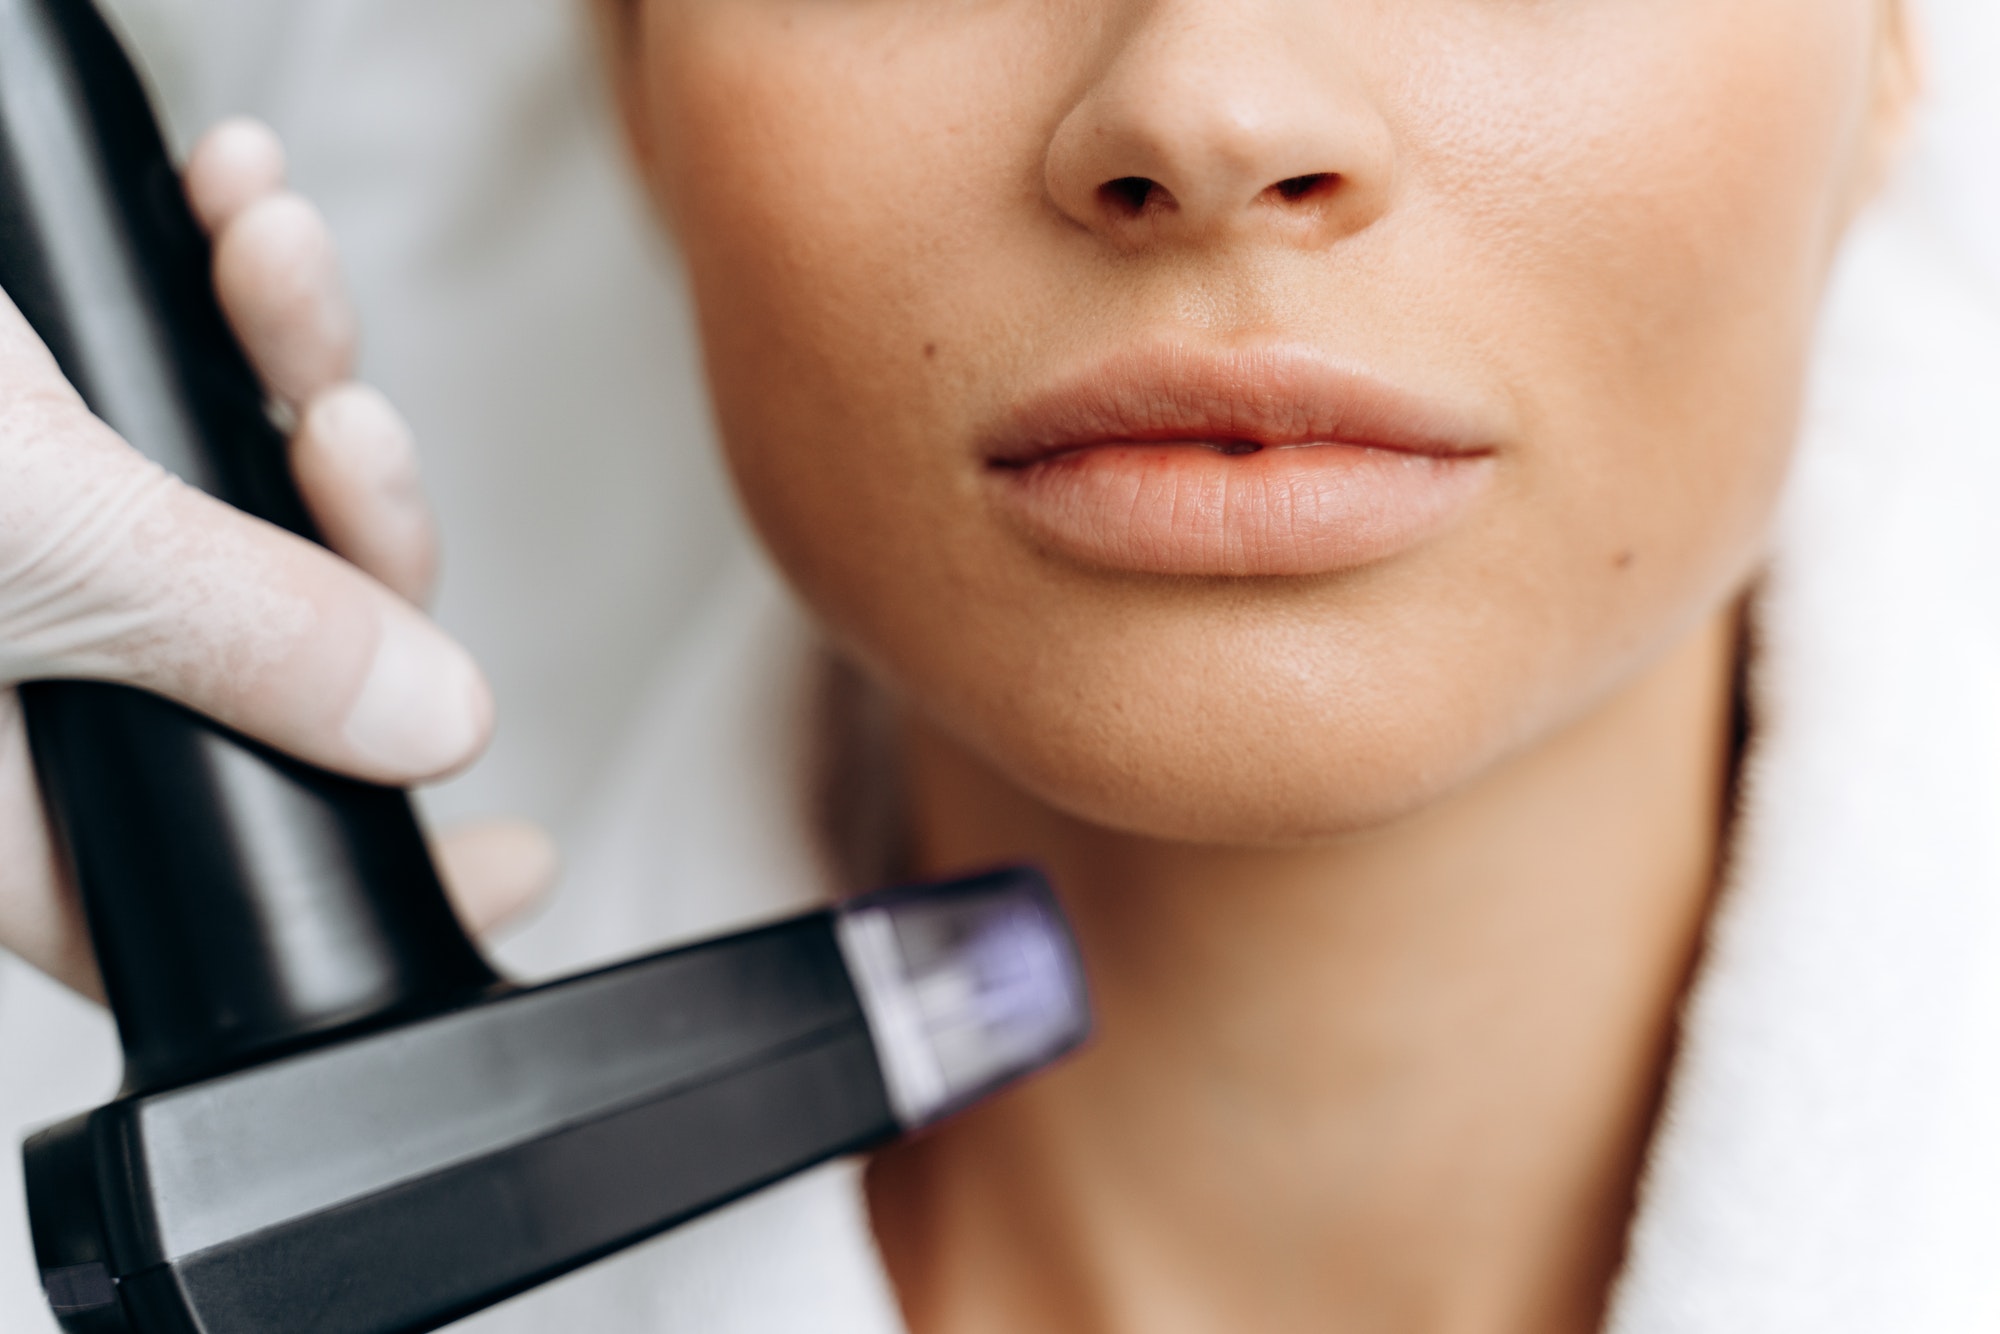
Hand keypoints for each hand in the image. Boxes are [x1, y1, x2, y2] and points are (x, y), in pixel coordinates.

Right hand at [0, 120, 553, 997]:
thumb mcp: (28, 537)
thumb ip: (230, 638)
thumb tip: (435, 726)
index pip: (204, 880)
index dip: (372, 871)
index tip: (518, 863)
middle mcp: (12, 683)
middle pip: (277, 661)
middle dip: (352, 527)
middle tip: (349, 434)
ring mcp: (31, 547)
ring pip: (242, 502)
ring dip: (297, 364)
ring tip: (279, 256)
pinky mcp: (34, 422)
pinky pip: (171, 381)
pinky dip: (229, 286)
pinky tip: (242, 205)